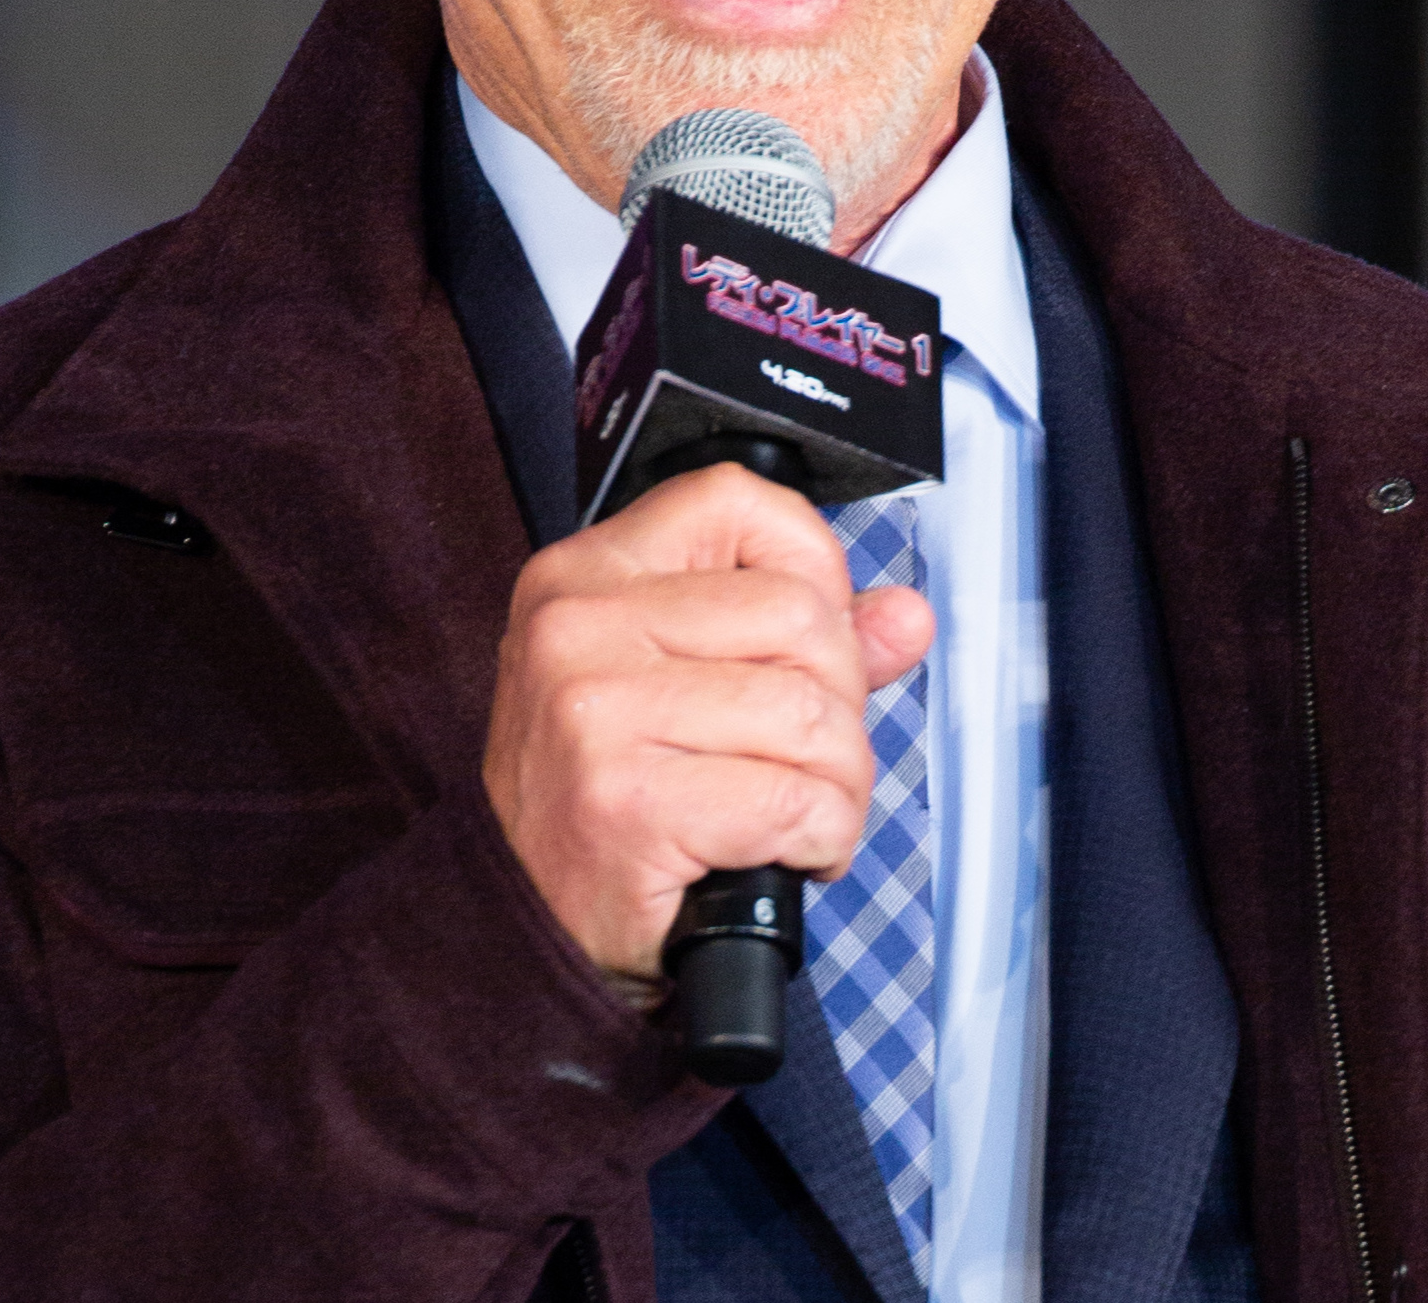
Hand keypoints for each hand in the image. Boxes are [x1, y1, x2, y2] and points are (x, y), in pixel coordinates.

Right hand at [482, 463, 934, 980]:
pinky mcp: (628, 801)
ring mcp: (597, 709)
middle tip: (807, 758)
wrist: (523, 927)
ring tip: (797, 812)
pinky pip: (795, 800)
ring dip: (837, 783)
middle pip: (798, 614)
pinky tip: (784, 853)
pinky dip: (821, 839)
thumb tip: (905, 614)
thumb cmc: (601, 799)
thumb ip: (797, 639)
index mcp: (587, 574)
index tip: (811, 636)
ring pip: (809, 712)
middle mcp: (580, 624)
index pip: (732, 500)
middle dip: (839, 701)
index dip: (807, 562)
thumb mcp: (676, 685)